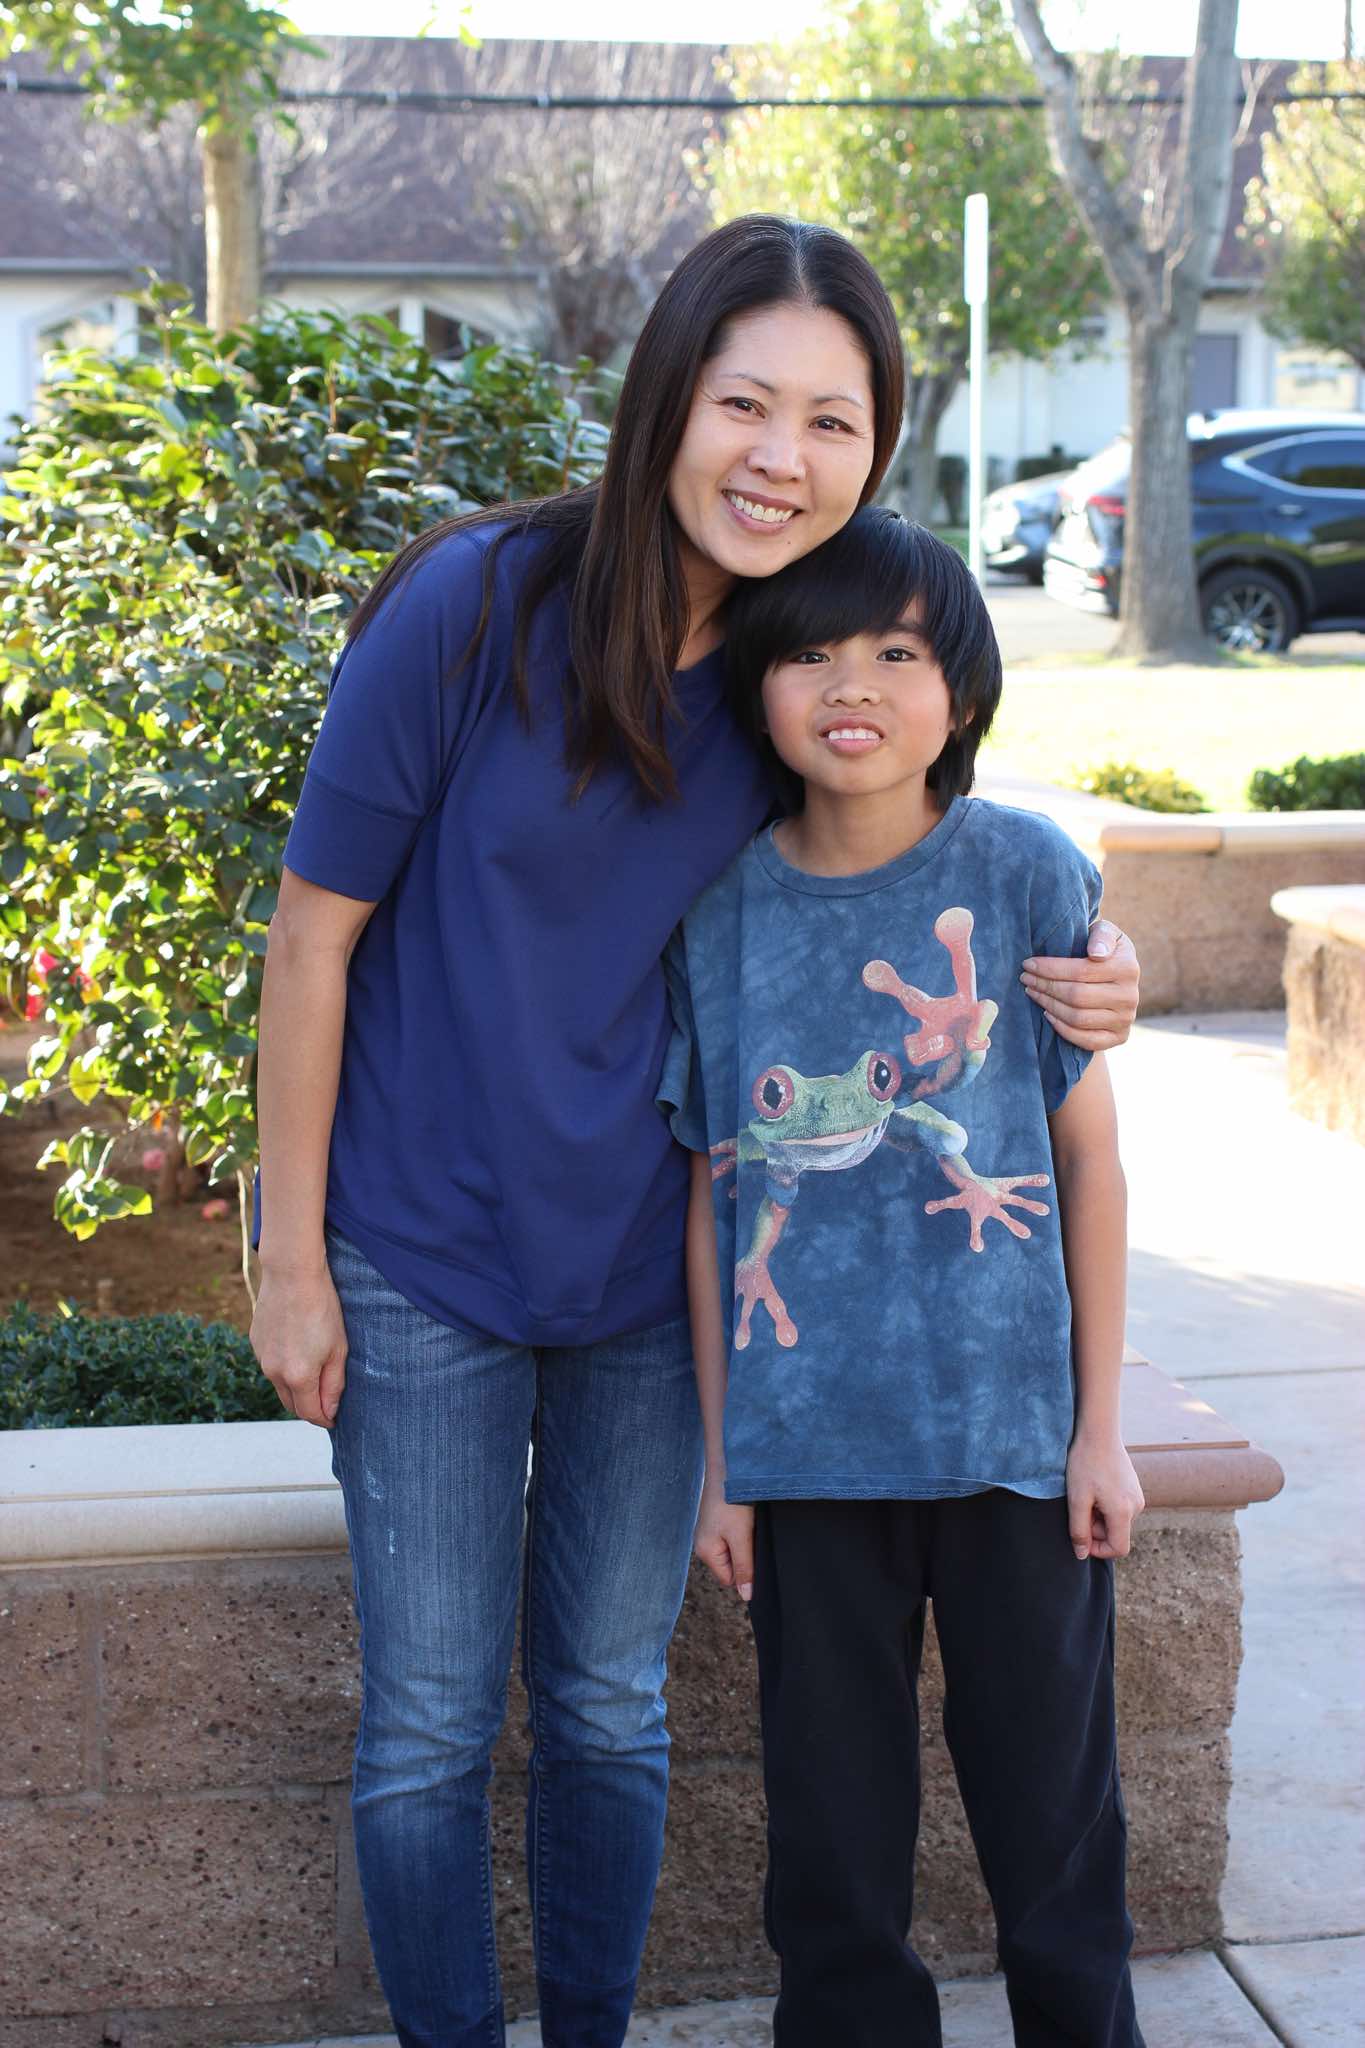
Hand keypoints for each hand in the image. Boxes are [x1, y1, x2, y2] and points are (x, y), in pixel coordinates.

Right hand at [250, 1263, 347, 1427]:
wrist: (292, 1274)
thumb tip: (329, 1411)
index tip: (333, 1419)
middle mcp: (274, 1372)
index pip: (309, 1413)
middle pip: (291, 1404)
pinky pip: (270, 1365)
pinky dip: (283, 1367)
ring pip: (279, 1385)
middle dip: (308, 1407)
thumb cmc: (322, 1308)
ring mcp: (261, 1357)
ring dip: (295, 1387)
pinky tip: (297, 1347)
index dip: (324, 1419)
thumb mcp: (338, 1349)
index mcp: (297, 1376)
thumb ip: (333, 1385)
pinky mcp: (255, 1343)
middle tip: (325, 1400)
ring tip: (313, 1369)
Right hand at [694, 1473, 754, 1601]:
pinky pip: (733, 1535)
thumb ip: (744, 1567)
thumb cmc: (731, 1501)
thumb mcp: (741, 1538)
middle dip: (746, 1556)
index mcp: (705, 1551)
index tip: (757, 1557)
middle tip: (754, 1539)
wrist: (728, 1467)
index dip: (745, 1573)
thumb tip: (746, 1596)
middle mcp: (704, 1542)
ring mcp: (710, 1530)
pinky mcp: (718, 1519)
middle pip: (731, 1565)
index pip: (729, 1579)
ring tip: (751, 1527)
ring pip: (734, 1549)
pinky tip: (748, 1518)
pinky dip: (743, 1531)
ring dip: (746, 1542)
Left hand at [1022, 921, 1139, 1050]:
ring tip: (1033, 993)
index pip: (1081, 971)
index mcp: (1128, 968)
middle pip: (1076, 996)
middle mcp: (1130, 996)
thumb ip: (1102, 935)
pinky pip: (1086, 1040)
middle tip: (1025, 979)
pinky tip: (1048, 1014)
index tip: (1028, 964)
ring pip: (1078, 1018)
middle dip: (1045, 987)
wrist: (1117, 978)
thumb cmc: (1103, 949)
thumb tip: (1096, 953)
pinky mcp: (1119, 1037)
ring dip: (1049, 1006)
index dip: (1050, 969)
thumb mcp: (1105, 933)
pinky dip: (1063, 1029)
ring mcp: (1125, 1019)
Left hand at [1066, 1427, 1145, 1560]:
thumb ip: (1079, 1530)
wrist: (1098, 1433)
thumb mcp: (1077, 1499)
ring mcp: (1137, 1496)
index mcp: (1124, 1512)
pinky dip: (1105, 1506)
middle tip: (1079, 1506)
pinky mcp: (1134, 1488)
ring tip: (1085, 1494)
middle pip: (1116, 1534)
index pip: (1118, 1549)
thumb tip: (1081, 1554)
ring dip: (1099, 1516)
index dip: (1098, 1550)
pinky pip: (1120, 1508)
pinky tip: (1094, 1487)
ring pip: (1117, 1521)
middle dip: (1095, 1528)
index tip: (1081, 1535)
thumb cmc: (1085, 1464)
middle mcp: (1136, 1506)